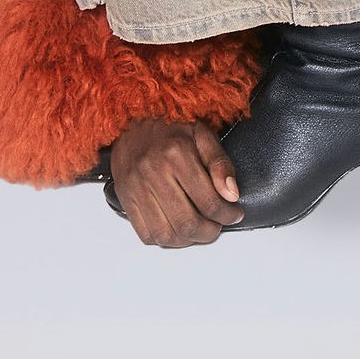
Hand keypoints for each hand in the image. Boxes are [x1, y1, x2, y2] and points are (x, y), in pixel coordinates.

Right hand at [106, 118, 244, 246]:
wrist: (132, 118)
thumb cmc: (170, 126)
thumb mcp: (202, 133)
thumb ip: (220, 162)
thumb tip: (232, 194)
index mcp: (176, 153)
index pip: (209, 202)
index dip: (227, 215)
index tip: (234, 213)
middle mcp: (153, 172)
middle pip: (187, 224)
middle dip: (209, 232)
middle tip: (218, 226)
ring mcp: (136, 188)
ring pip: (166, 235)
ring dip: (188, 240)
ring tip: (199, 229)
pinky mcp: (125, 198)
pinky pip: (146, 234)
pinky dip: (165, 240)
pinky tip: (176, 228)